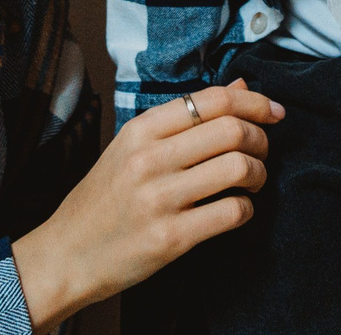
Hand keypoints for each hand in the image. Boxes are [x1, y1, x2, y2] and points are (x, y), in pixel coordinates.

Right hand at [11, 80, 280, 333]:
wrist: (68, 254)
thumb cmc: (104, 199)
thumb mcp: (133, 147)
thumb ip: (184, 118)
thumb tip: (239, 86)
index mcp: (140, 130)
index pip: (211, 99)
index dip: (253, 100)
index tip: (272, 111)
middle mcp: (149, 159)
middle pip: (232, 130)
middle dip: (261, 138)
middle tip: (262, 150)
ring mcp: (160, 199)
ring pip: (238, 168)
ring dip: (259, 173)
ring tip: (253, 181)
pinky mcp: (171, 238)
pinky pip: (232, 212)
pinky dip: (247, 209)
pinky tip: (238, 210)